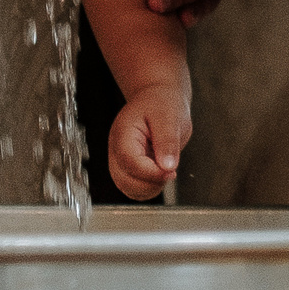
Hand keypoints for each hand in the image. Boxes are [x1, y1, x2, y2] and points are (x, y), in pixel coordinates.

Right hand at [108, 83, 191, 200]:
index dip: (151, 172)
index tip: (171, 171)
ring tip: (165, 173)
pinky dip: (147, 190)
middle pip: (124, 179)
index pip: (129, 161)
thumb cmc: (161, 103)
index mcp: (124, 133)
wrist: (158, 99)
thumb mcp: (168, 117)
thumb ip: (167, 142)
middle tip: (170, 171)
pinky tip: (159, 177)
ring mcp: (121, 160)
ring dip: (149, 188)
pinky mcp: (128, 168)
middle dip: (150, 183)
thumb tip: (168, 166)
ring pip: (127, 188)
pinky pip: (133, 188)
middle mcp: (117, 148)